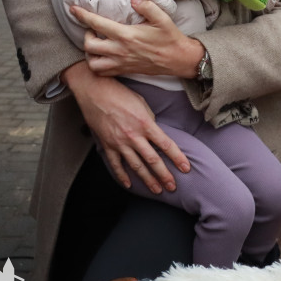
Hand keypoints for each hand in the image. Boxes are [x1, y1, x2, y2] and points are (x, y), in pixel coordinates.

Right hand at [61, 61, 189, 192]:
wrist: (95, 91)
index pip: (166, 145)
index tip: (186, 168)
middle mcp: (134, 136)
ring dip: (147, 180)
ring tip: (156, 190)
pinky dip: (122, 176)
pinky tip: (129, 184)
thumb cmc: (120, 93)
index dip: (177, 158)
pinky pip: (116, 164)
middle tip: (172, 187)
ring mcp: (119, 142)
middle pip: (153, 160)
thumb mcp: (142, 103)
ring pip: (136, 166)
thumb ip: (150, 121)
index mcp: (146, 124)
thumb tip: (154, 133)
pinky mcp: (107, 145)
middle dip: (164, 175)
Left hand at [72, 0, 203, 78]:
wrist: (178, 60)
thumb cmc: (170, 38)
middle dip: (86, 35)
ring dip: (89, 53)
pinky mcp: (124, 71)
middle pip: (89, 45)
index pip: (97, 24)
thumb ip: (147, 6)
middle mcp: (120, 51)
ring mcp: (121, 63)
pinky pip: (102, 73)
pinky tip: (103, 56)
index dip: (83, 16)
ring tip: (96, 44)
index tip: (74, 9)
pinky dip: (97, 65)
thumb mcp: (163, 18)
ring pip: (92, 63)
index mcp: (126, 35)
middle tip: (94, 29)